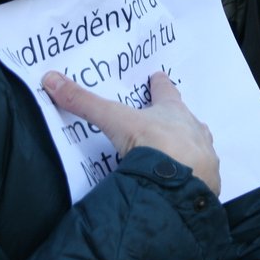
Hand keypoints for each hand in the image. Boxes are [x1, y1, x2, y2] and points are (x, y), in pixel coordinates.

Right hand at [42, 70, 220, 195]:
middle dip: (177, 120)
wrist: (182, 183)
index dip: (160, 84)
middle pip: (186, 120)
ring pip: (198, 147)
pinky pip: (202, 176)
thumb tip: (50, 78)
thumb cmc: (154, 143)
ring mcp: (204, 156)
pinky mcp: (208, 182)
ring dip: (188, 149)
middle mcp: (193, 129)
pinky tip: (185, 183)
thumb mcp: (115, 120)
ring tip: (178, 155)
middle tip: (169, 121)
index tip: (158, 76)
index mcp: (173, 111)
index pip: (166, 91)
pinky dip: (193, 177)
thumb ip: (84, 103)